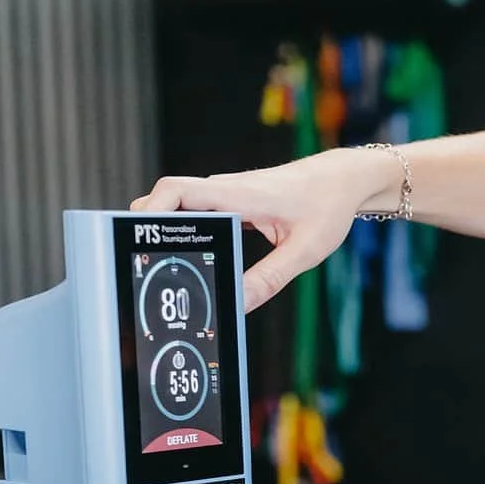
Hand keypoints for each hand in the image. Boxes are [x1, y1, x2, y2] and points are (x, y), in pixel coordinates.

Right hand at [132, 149, 390, 311]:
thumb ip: (270, 278)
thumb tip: (239, 303)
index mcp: (239, 194)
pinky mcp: (234, 202)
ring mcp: (228, 194)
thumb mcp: (304, 250)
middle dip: (151, 226)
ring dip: (169, 229)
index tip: (141, 235)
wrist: (344, 180)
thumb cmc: (328, 206)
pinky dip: (190, 231)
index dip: (152, 210)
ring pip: (183, 206)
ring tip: (161, 263)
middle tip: (145, 259)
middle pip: (169, 199)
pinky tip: (192, 257)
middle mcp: (226, 189)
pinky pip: (201, 213)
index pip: (177, 190)